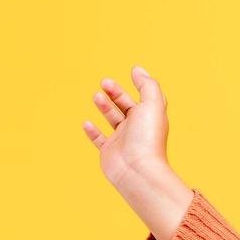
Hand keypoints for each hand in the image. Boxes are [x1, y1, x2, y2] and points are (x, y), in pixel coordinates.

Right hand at [81, 66, 172, 189]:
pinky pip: (99, 139)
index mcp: (150, 117)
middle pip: (125, 106)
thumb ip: (147, 85)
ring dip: (104, 106)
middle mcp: (137, 128)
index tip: (129, 73)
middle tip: (104, 83)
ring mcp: (122, 140)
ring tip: (96, 96)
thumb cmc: (147, 138)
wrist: (137, 170)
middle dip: (115, 93)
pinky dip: (92, 131)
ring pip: (112, 119)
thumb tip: (137, 69)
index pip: (144, 97)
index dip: (138, 84)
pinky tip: (86, 123)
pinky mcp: (109, 152)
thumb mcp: (152, 104)